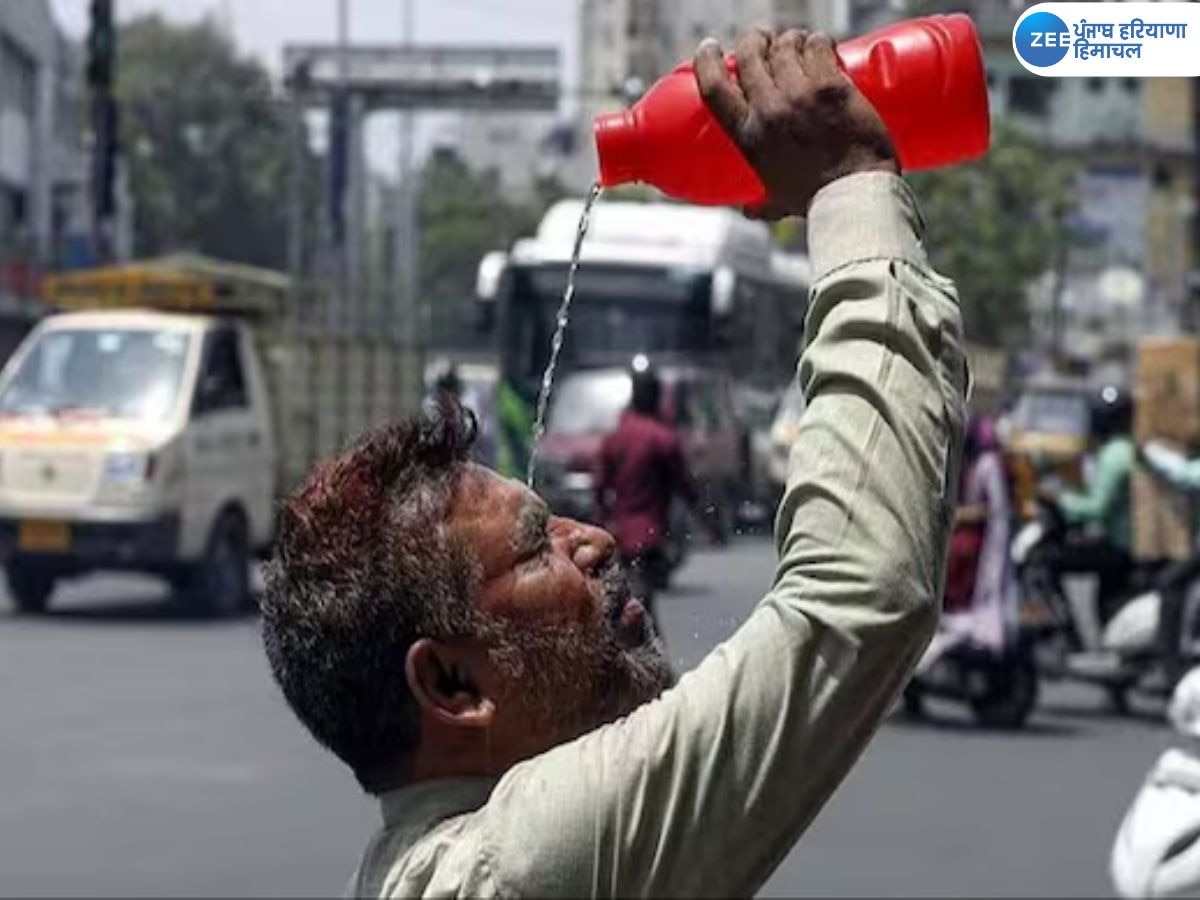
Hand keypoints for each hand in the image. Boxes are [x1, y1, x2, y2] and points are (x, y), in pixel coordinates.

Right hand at [694, 28, 897, 217]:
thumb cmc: (816, 201)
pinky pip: (818, 47)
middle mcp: (769, 111)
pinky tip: (822, 45)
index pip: (713, 86)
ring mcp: (799, 96)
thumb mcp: (777, 201)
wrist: (853, 197)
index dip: (707, 60)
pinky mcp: (830, 87)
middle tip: (765, 40)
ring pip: (785, 46)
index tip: (711, 48)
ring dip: (790, 39)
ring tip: (799, 44)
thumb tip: (749, 211)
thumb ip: (761, 205)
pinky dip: (818, 41)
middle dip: (754, 40)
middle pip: (750, 55)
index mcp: (748, 136)